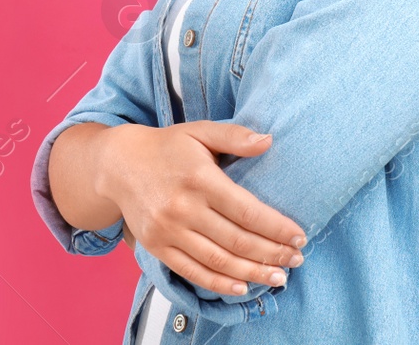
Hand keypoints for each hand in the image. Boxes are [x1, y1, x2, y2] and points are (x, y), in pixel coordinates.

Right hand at [99, 121, 305, 295]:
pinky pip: (192, 271)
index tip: (300, 236)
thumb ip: (235, 136)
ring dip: (252, 273)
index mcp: (200, 178)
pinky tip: (242, 286)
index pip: (247, 211)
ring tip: (278, 278)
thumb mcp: (200, 131)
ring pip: (218, 260)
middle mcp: (183, 208)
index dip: (277, 227)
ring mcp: (168, 230)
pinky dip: (219, 282)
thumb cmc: (166, 147)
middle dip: (272, 253)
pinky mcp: (157, 246)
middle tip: (297, 259)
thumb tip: (269, 141)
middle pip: (237, 240)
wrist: (118, 164)